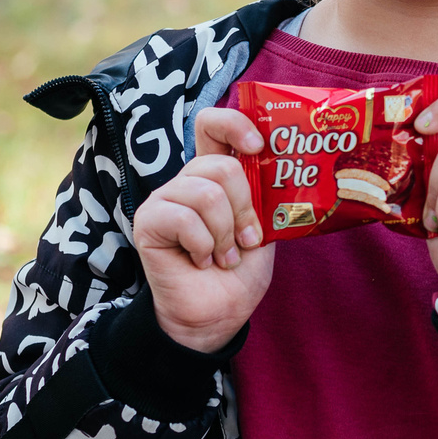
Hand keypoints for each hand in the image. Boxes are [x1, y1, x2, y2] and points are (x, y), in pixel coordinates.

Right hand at [130, 107, 275, 352]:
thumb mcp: (265, 226)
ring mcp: (165, 199)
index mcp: (215, 174)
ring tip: (224, 256)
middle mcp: (188, 180)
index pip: (213, 125)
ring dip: (224, 233)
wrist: (218, 314)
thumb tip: (289, 164)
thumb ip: (267, 194)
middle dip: (244, 208)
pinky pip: (184, 218)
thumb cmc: (240, 270)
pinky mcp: (148, 221)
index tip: (258, 147)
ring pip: (206, 193)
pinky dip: (203, 245)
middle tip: (246, 239)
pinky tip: (200, 261)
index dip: (235, 124)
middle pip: (220, 165)